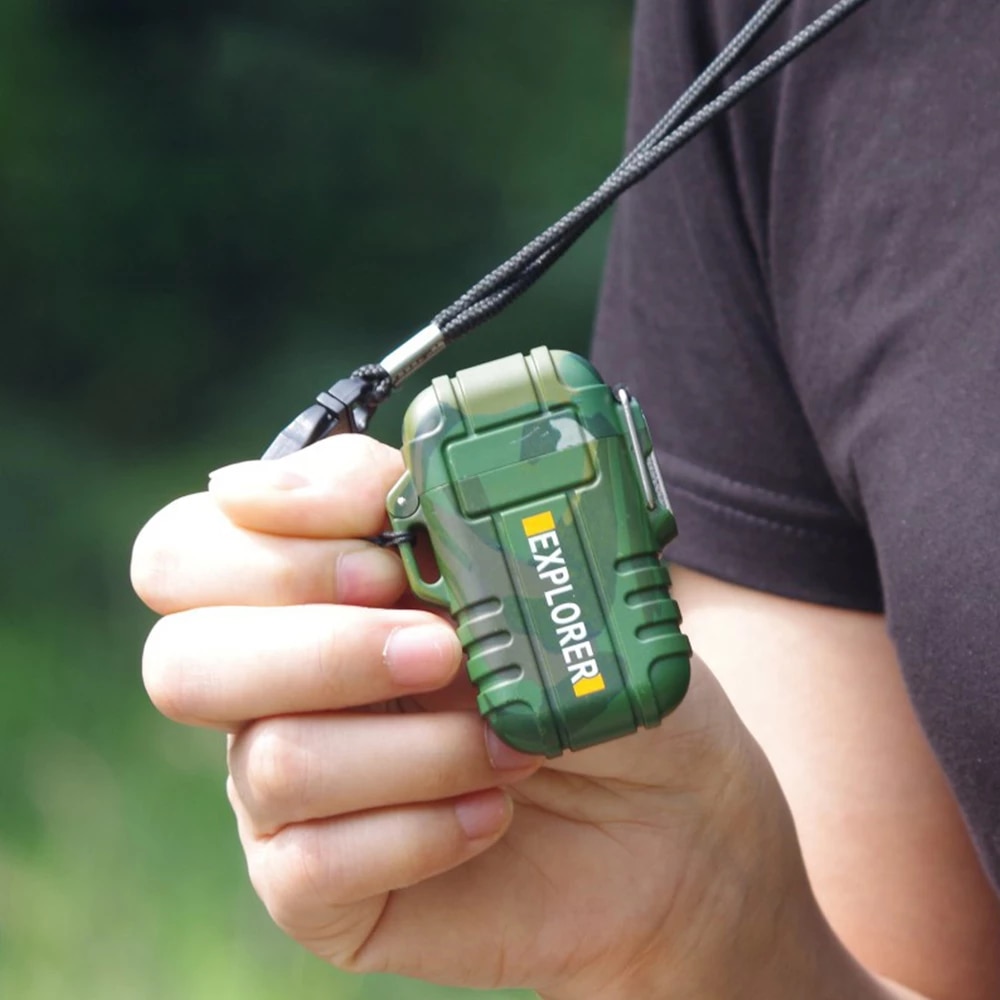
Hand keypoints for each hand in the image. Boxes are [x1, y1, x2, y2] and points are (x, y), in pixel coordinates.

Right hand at [131, 436, 855, 998]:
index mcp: (307, 590)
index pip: (186, 551)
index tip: (385, 547)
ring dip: (414, 748)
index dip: (267, 542)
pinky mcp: (319, 887)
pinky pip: (309, 866)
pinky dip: (421, 830)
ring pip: (270, 762)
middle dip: (323, 647)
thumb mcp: (530, 564)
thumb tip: (301, 485)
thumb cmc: (591, 669)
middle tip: (443, 649)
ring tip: (512, 746)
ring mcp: (288, 792)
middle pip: (183, 661)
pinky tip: (494, 814)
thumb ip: (422, 508)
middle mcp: (277, 686)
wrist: (669, 810)